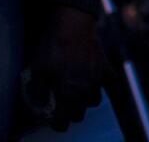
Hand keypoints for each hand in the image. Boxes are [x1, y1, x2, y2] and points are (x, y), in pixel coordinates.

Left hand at [27, 7, 104, 130]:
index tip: (54, 121)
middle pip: (80, 114)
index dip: (58, 124)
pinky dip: (106, 85)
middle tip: (64, 106)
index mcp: (67, 93)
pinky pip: (111, 82)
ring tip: (79, 94)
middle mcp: (84, 90)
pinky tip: (97, 81)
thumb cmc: (54, 47)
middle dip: (71, 113)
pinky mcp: (105, 66)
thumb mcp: (37, 69)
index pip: (64, 120)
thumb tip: (40, 100)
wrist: (74, 25)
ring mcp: (97, 79)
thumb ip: (38, 89)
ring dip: (86, 101)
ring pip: (95, 101)